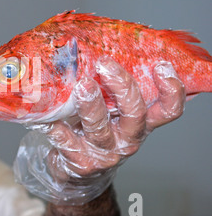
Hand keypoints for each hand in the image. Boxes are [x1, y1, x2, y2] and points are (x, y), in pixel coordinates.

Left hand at [45, 55, 185, 188]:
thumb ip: (108, 87)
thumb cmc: (94, 131)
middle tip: (104, 63)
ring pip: (99, 128)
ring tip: (81, 85)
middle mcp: (127, 138)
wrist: (77, 172)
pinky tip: (44, 113)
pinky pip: (65, 140)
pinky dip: (53, 124)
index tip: (160, 65)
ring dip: (90, 104)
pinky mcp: (81, 163)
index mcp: (140, 123)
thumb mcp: (109, 110)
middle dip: (121, 86)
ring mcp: (104, 152)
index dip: (171, 89)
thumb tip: (92, 43)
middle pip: (135, 113)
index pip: (168, 109)